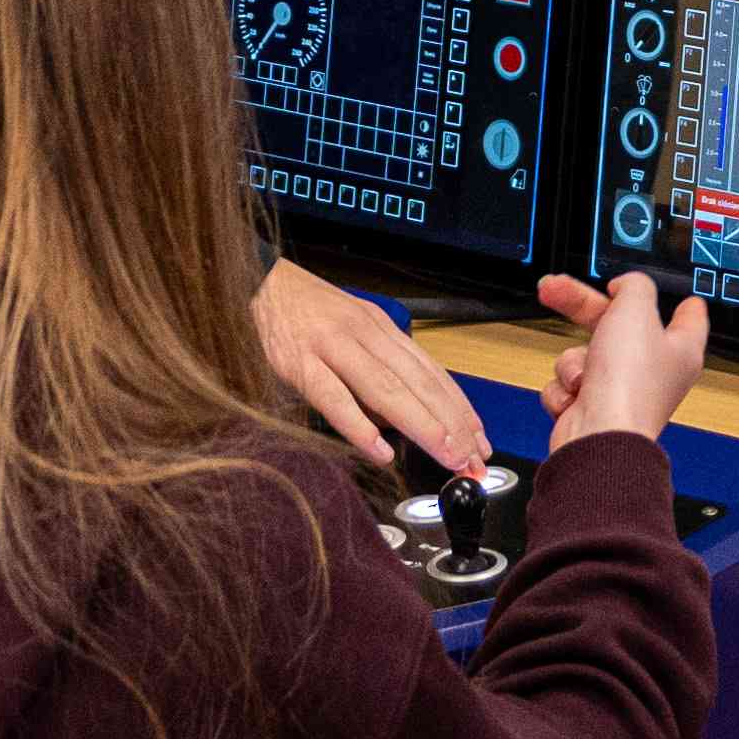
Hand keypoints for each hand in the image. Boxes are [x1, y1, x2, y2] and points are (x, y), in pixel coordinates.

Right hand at [258, 257, 493, 477]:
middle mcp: (365, 334)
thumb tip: (400, 418)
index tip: (479, 440)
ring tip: (445, 454)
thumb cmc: (306, 312)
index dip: (460, 408)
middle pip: (418, 382)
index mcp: (381, 328)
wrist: (258, 280)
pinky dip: (359, 426)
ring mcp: (333, 346)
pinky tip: (379, 450)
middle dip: (451, 423)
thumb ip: (378, 368)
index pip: (432, 372)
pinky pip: (334, 398)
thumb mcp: (353, 330)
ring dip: (422, 425)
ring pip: (386, 389)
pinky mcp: (299, 362)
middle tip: (472, 457)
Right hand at [536, 269, 709, 447]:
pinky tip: (575, 398)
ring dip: (573, 362)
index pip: (689, 317)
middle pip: (617, 324)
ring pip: (583, 355)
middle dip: (581, 306)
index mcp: (679, 348)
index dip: (679, 299)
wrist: (597, 437)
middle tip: (554, 288)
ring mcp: (621, 391)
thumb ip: (634, 286)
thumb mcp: (635, 309)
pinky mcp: (593, 408)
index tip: (675, 291)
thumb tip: (626, 286)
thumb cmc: (627, 384)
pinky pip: (568, 383)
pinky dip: (564, 389)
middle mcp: (653, 371)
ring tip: (582, 376)